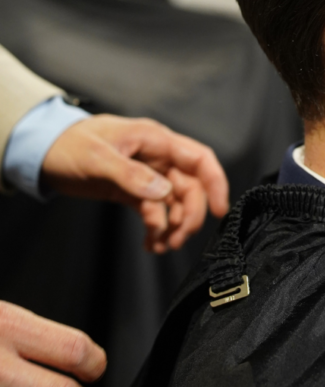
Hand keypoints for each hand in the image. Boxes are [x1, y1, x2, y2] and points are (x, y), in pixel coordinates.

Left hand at [42, 115, 229, 252]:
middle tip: (178, 240)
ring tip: (161, 246)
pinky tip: (149, 244)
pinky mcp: (133, 190)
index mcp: (155, 140)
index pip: (199, 159)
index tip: (221, 211)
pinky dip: (156, 229)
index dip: (216, 183)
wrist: (42, 150)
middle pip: (190, 187)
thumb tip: (163, 193)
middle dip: (189, 215)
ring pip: (174, 203)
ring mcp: (146, 175)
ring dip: (173, 226)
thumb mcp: (97, 157)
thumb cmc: (69, 143)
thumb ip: (131, 175)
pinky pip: (155, 212)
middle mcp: (157, 157)